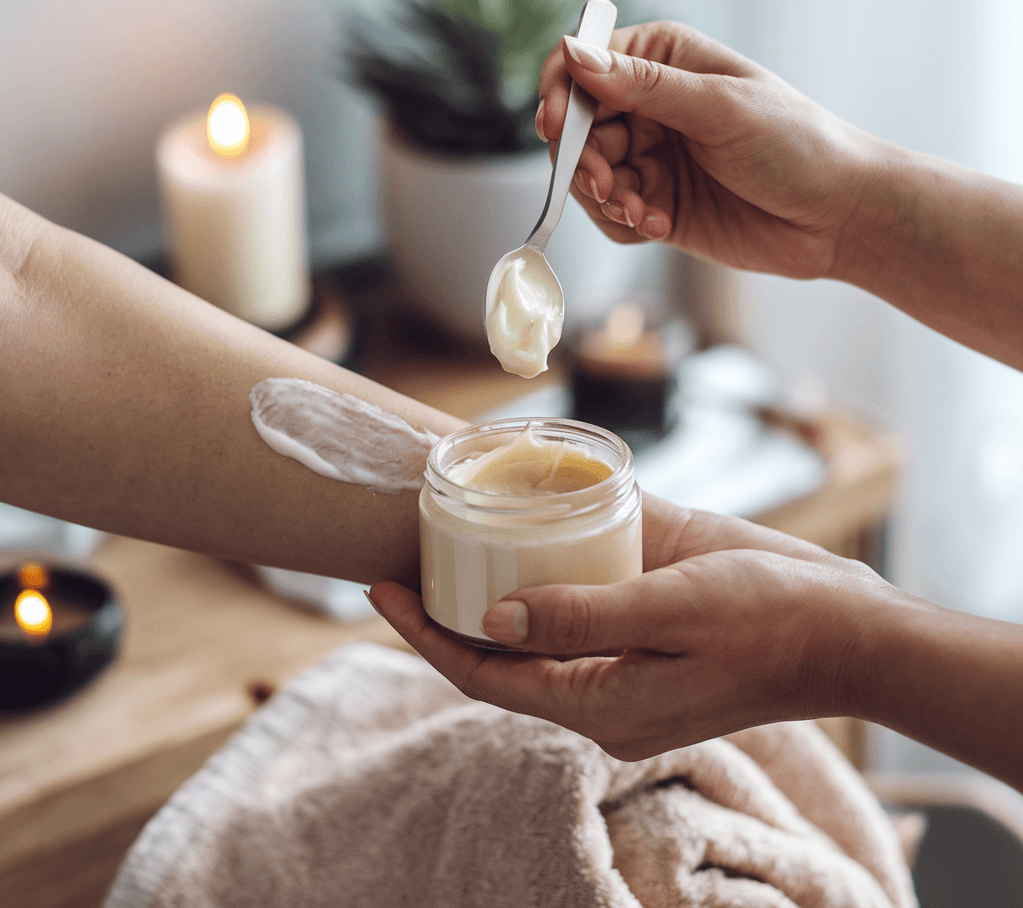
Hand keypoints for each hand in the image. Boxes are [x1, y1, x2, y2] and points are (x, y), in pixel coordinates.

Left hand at [370, 494, 891, 759]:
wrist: (846, 629)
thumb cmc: (769, 621)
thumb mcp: (672, 610)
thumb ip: (582, 617)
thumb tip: (494, 616)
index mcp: (599, 700)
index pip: (484, 673)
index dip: (424, 634)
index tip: (377, 588)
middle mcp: (601, 683)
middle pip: (500, 653)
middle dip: (445, 609)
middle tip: (402, 550)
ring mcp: (624, 654)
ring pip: (535, 626)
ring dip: (491, 583)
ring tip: (446, 530)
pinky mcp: (648, 621)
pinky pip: (580, 599)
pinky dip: (545, 567)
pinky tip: (527, 524)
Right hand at [536, 21, 887, 279]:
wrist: (835, 218)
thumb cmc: (795, 145)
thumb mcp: (718, 107)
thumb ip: (643, 85)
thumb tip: (576, 55)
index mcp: (664, 60)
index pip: (586, 64)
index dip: (561, 94)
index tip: (555, 127)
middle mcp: (650, 106)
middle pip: (578, 129)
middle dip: (585, 162)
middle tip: (610, 187)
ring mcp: (652, 157)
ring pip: (588, 176)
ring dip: (606, 199)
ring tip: (643, 211)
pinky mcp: (656, 203)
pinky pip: (611, 215)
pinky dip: (624, 224)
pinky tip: (659, 226)